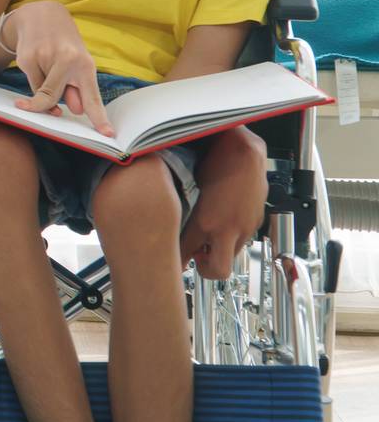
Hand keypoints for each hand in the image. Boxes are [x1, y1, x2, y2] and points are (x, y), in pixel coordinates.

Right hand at [2, 1, 113, 135]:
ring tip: (48, 67)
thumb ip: (77, 87)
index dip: (99, 118)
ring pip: (40, 92)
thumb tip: (76, 110)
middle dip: (49, 108)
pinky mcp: (26, 58)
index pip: (91, 98)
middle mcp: (66, 61)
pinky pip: (30, 83)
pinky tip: (38, 62)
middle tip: (56, 114)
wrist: (41, 15)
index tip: (108, 134)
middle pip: (52, 99)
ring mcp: (44, 58)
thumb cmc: (64, 44)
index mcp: (84, 64)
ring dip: (44, 89)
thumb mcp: (77, 63)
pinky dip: (35, 80)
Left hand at [181, 127, 268, 279]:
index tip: (167, 266)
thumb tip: (165, 217)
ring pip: (232, 255)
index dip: (175, 263)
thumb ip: (179, 206)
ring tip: (206, 234)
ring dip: (219, 250)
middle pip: (218, 270)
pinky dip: (231, 236)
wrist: (245, 150)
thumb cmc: (214, 161)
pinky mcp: (256, 221)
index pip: (185, 255)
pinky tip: (222, 220)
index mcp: (206, 222)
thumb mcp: (187, 186)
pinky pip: (242, 238)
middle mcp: (227, 230)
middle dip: (206, 270)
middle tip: (194, 257)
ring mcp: (245, 228)